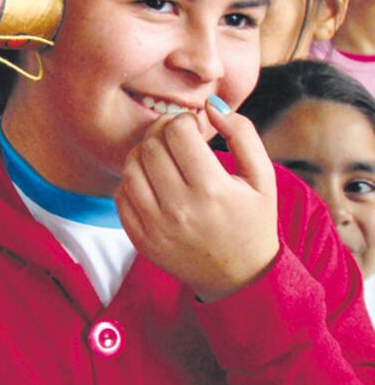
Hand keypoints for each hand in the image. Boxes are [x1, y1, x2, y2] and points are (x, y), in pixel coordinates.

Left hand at [114, 102, 279, 301]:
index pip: (177, 132)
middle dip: (162, 132)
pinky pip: (120, 193)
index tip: (193, 127)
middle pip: (151, 146)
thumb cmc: (253, 220)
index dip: (183, 120)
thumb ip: (242, 134)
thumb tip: (210, 106)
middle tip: (176, 136)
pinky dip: (133, 179)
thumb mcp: (263, 177)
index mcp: (212, 190)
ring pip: (130, 167)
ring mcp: (155, 226)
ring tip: (163, 156)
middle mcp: (179, 209)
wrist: (239, 278)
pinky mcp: (139, 238)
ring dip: (144, 152)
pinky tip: (153, 180)